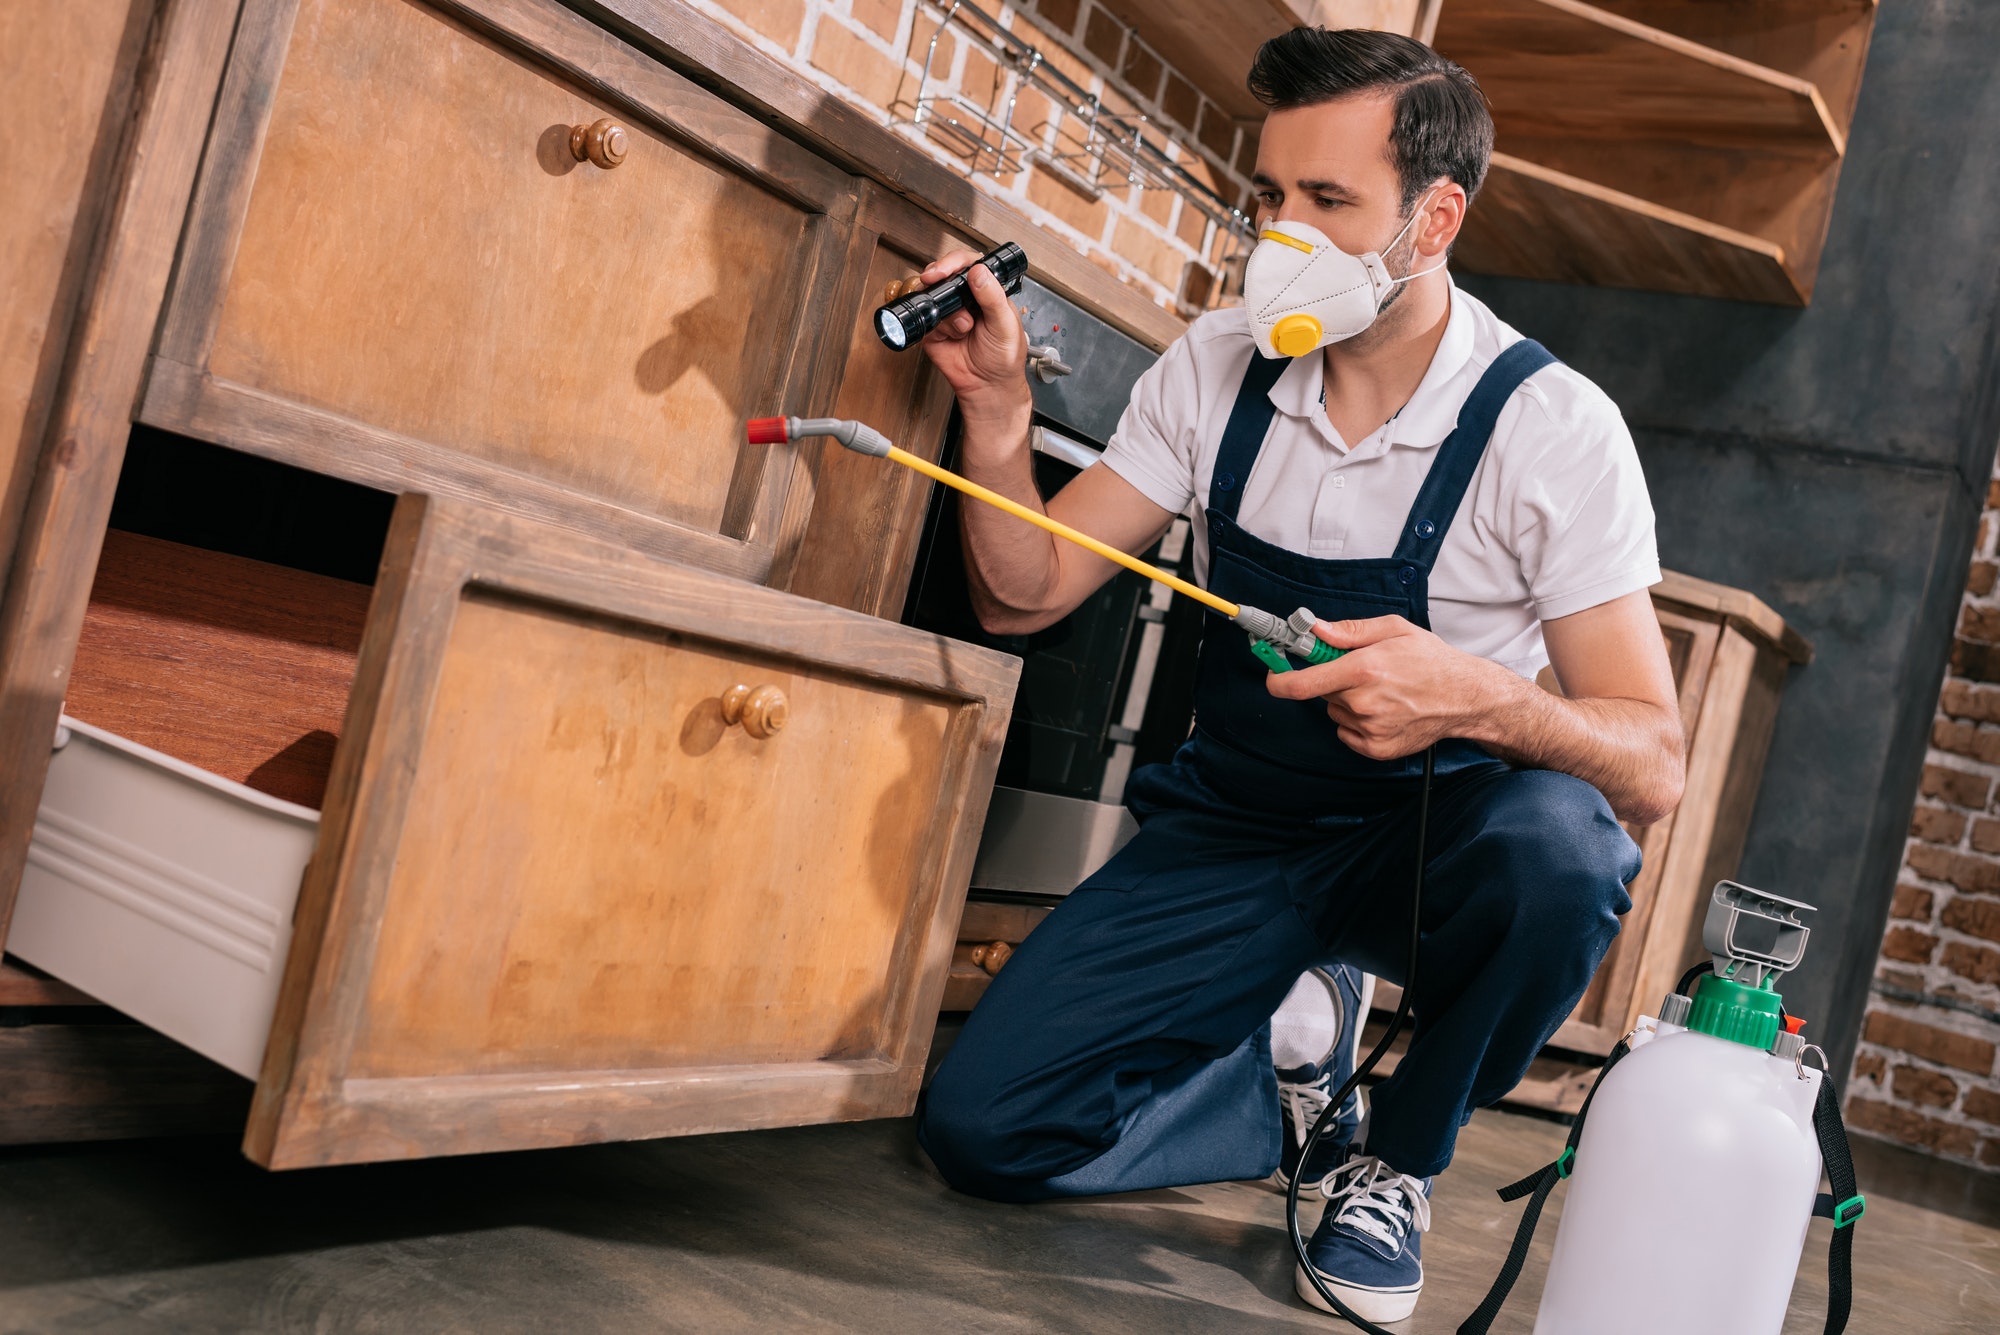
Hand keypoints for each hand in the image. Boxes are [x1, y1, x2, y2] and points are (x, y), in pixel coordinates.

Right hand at [912, 249, 1030, 429]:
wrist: (989, 387)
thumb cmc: (1005, 358)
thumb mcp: (1006, 325)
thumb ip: (993, 297)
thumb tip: (979, 271)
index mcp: (987, 291)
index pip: (969, 265)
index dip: (954, 262)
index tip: (944, 268)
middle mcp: (966, 299)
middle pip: (945, 276)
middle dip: (939, 278)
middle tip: (934, 280)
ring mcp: (948, 314)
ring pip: (933, 297)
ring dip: (946, 312)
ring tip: (963, 328)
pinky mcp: (934, 331)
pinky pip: (927, 320)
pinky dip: (938, 328)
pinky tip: (953, 337)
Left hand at [1264, 615, 1513, 759]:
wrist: (1466, 697)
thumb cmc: (1432, 661)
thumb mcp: (1394, 630)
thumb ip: (1349, 631)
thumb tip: (1315, 629)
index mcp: (1364, 669)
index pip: (1302, 684)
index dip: (1278, 680)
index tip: (1272, 674)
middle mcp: (1364, 702)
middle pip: (1321, 693)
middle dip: (1331, 680)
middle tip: (1359, 671)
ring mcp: (1370, 729)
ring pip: (1335, 712)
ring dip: (1346, 701)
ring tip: (1381, 691)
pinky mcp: (1377, 748)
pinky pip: (1346, 732)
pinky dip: (1357, 722)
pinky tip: (1384, 710)